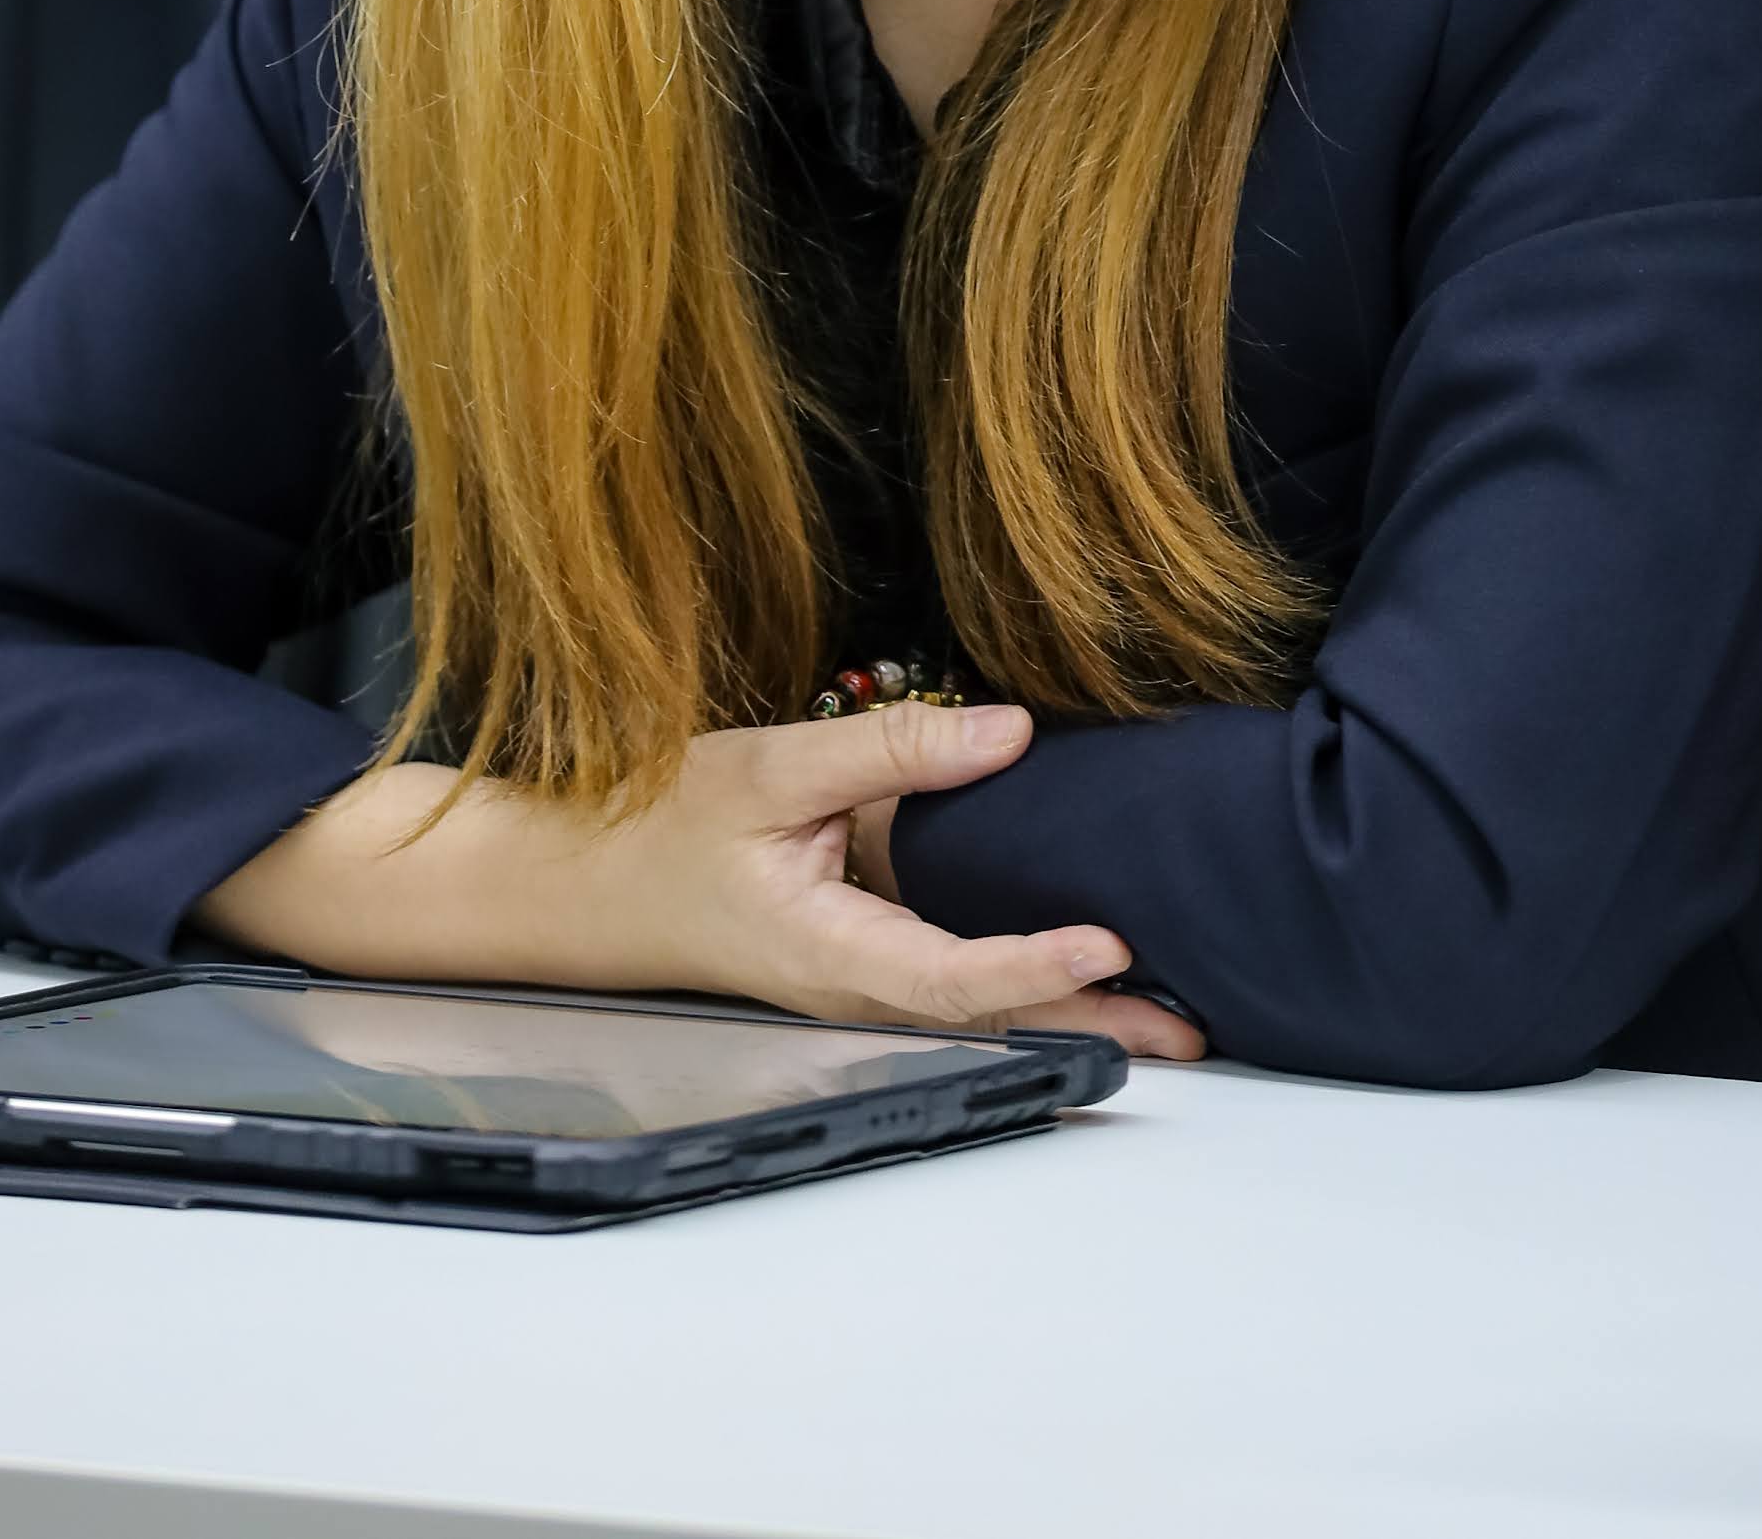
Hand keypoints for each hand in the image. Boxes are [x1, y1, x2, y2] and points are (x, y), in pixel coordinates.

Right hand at [204, 697, 1203, 1058]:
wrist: (563, 886)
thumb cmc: (649, 827)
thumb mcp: (766, 769)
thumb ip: (890, 751)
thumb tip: (1009, 733)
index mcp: (828, 954)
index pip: (957, 976)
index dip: (1040, 965)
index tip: (1114, 941)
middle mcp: (852, 987)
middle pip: (990, 1016)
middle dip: (1093, 1023)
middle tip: (1197, 1028)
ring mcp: (851, 981)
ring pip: (975, 1002)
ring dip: (1067, 1006)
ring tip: (1164, 1009)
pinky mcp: (847, 957)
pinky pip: (944, 974)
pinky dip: (1015, 972)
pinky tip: (1067, 958)